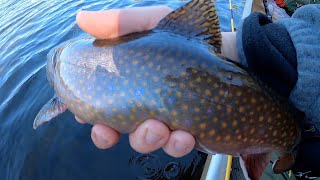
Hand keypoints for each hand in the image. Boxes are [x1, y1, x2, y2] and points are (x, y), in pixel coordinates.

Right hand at [75, 6, 195, 157]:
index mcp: (130, 81)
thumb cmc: (188, 38)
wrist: (231, 53)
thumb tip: (81, 19)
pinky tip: (185, 134)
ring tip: (159, 127)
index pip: (99, 100)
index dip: (86, 111)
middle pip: (114, 129)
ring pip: (145, 141)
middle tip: (108, 131)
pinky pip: (176, 146)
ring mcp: (165, 119)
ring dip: (146, 139)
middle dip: (106, 135)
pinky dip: (177, 144)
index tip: (80, 112)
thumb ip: (120, 22)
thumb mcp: (154, 21)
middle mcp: (143, 103)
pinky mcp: (187, 131)